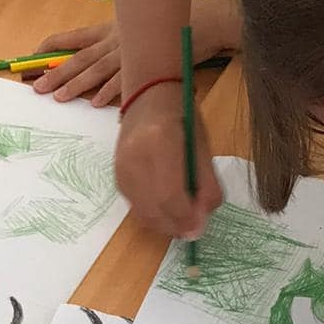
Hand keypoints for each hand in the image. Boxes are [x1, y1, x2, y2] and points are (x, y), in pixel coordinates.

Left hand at [33, 0, 239, 108]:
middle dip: (56, 72)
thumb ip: (117, 48)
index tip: (33, 54)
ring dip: (77, 84)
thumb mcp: (137, 32)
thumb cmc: (169, 28)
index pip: (75, 37)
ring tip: (59, 98)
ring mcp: (131, 52)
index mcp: (111, 30)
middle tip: (36, 88)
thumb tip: (100, 72)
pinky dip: (110, 92)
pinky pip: (125, 81)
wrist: (203, 21)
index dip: (54, 45)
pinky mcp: (147, 65)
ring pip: (97, 69)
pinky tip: (95, 103)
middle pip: (80, 58)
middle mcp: (116, 40)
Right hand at [115, 81, 222, 237]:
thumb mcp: (202, 146)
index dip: (186, 218)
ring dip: (165, 224)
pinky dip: (153, 215)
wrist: (148, 95)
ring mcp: (121, 168)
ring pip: (143, 214)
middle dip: (177, 226)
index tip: (200, 227)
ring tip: (182, 219)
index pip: (171, 195)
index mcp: (160, 142)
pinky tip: (167, 208)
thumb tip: (202, 220)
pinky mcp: (117, 177)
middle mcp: (134, 157)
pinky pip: (135, 207)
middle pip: (155, 210)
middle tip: (193, 229)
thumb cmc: (182, 116)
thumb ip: (207, 184)